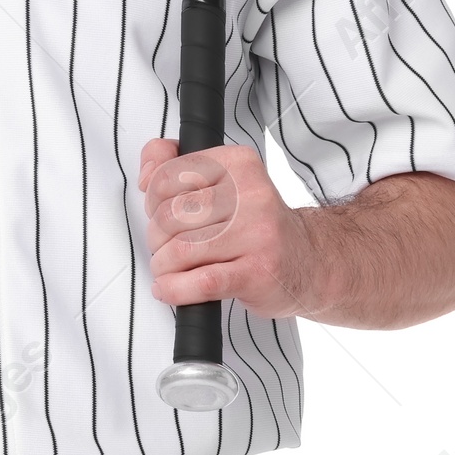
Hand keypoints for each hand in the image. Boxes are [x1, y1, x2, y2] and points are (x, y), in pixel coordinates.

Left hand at [138, 139, 318, 321]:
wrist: (309, 261)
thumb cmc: (256, 224)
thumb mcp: (221, 182)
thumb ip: (174, 164)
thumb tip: (146, 170)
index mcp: (238, 164)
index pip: (168, 176)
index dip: (152, 201)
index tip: (160, 213)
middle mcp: (251, 194)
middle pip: (170, 216)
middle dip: (156, 238)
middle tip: (166, 247)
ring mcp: (257, 234)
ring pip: (180, 250)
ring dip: (163, 267)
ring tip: (169, 270)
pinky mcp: (258, 272)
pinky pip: (201, 281)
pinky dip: (176, 289)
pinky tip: (170, 288)